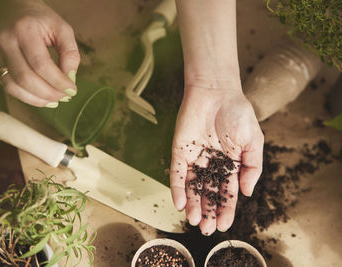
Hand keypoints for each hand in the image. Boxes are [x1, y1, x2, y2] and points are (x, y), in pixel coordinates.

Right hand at [0, 0, 78, 106]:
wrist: (13, 7)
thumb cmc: (40, 18)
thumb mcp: (62, 28)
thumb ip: (70, 52)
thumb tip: (70, 78)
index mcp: (24, 29)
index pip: (41, 63)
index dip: (58, 81)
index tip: (72, 90)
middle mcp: (6, 42)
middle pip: (25, 78)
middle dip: (48, 93)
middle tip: (65, 97)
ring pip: (13, 86)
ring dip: (37, 99)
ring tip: (55, 100)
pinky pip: (8, 87)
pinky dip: (27, 97)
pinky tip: (42, 99)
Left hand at [170, 83, 263, 234]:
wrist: (217, 91)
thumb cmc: (238, 113)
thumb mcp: (254, 142)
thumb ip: (252, 167)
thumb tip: (247, 193)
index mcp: (230, 164)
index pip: (227, 192)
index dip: (226, 209)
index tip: (224, 225)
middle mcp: (211, 164)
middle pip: (208, 193)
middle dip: (208, 211)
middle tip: (206, 229)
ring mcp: (194, 158)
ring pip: (192, 187)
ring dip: (192, 204)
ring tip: (194, 221)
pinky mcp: (179, 151)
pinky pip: (178, 173)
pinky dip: (178, 188)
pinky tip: (180, 204)